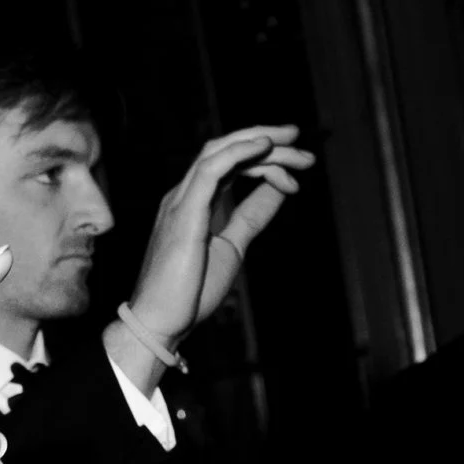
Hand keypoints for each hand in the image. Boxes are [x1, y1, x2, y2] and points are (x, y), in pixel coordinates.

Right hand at [123, 125, 316, 360]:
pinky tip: (265, 148)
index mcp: (194, 202)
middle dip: (267, 140)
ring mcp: (181, 201)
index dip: (267, 160)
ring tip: (293, 143)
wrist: (160, 323)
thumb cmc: (189, 292)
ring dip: (259, 142)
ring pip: (220, 151)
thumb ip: (252, 216)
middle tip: (303, 147)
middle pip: (227, 148)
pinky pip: (211, 169)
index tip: (298, 174)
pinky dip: (239, 153)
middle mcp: (184, 194)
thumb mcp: (233, 246)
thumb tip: (279, 190)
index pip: (231, 163)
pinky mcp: (183, 213)